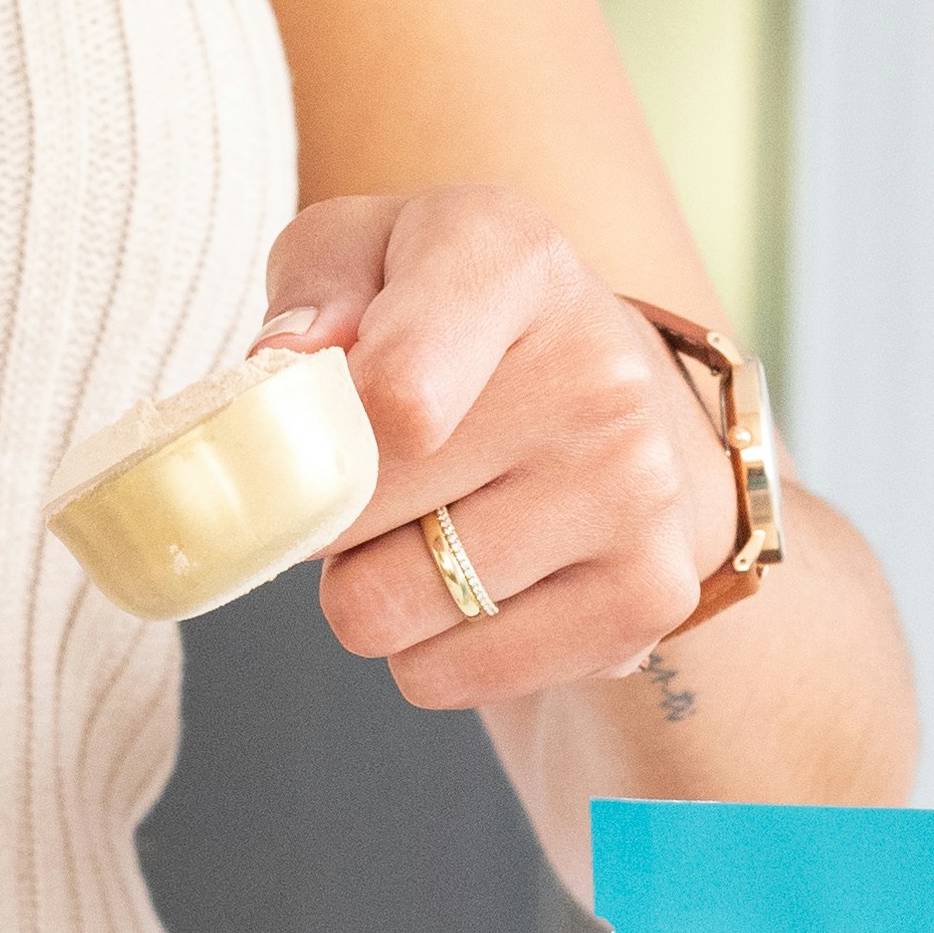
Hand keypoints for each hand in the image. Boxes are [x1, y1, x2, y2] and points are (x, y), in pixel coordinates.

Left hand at [258, 186, 736, 707]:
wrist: (605, 399)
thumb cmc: (450, 327)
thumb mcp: (366, 255)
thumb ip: (311, 287)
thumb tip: (286, 368)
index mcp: (511, 264)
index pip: (398, 390)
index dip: (321, 435)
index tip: (304, 431)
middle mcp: (595, 375)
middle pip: (361, 512)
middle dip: (323, 513)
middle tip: (365, 482)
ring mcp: (635, 492)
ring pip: (389, 609)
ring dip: (368, 591)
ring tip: (421, 532)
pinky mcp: (648, 596)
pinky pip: (447, 677)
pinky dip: (426, 654)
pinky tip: (468, 590)